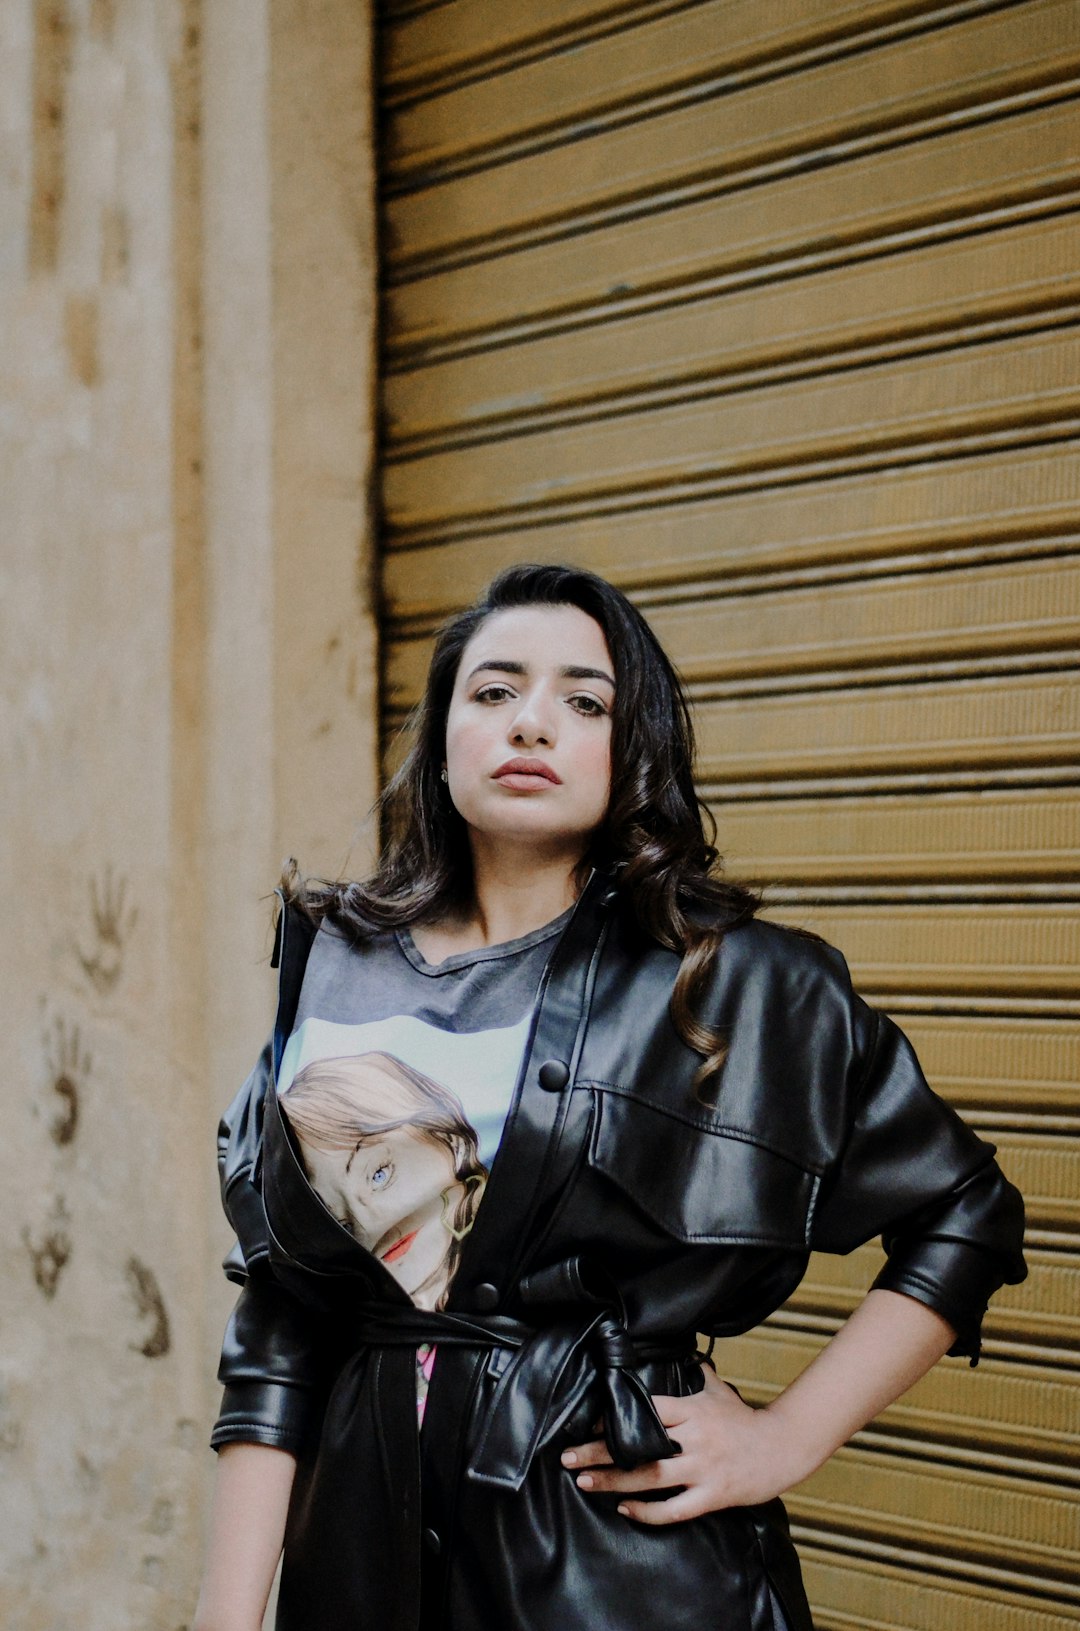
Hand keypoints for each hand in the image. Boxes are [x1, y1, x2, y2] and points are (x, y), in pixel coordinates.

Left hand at [559, 1365, 808, 1524]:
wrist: (781, 1449)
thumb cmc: (745, 1419)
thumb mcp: (719, 1391)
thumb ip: (695, 1376)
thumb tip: (680, 1354)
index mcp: (693, 1410)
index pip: (647, 1410)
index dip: (617, 1416)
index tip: (589, 1422)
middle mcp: (695, 1439)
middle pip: (640, 1446)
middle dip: (600, 1453)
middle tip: (568, 1458)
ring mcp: (703, 1470)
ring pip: (651, 1478)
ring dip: (614, 1482)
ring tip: (585, 1482)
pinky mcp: (712, 1497)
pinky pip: (674, 1509)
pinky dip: (647, 1512)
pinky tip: (625, 1510)